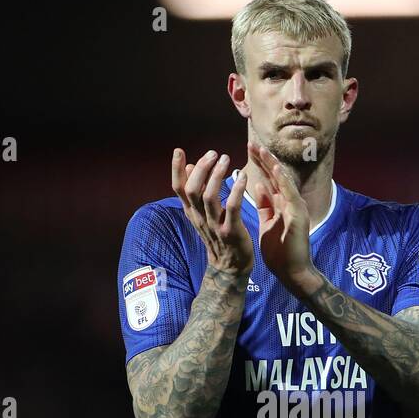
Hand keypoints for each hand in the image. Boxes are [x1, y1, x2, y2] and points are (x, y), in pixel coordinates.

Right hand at [171, 148, 252, 276]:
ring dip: (217, 175)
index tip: (179, 150)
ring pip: (209, 197)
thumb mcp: (202, 214)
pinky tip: (242, 176)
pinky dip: (236, 190)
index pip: (178, 188)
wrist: (230, 267)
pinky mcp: (231, 231)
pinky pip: (232, 208)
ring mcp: (215, 225)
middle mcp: (200, 218)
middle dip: (201, 169)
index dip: (176, 169)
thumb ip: (195, 192)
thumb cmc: (219, 235)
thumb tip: (190, 166)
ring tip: (225, 159)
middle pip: (192, 189)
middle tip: (213, 153)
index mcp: (192, 212)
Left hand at [247, 142, 316, 294]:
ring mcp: (296, 208)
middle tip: (251, 143)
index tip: (248, 150)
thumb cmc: (280, 251)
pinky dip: (282, 181)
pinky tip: (274, 170)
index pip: (269, 179)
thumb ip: (265, 206)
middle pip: (276, 176)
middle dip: (263, 159)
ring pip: (284, 181)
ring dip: (272, 165)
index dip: (259, 164)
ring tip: (261, 150)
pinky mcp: (298, 216)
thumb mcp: (267, 224)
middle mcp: (290, 202)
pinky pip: (289, 195)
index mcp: (281, 204)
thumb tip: (258, 186)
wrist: (292, 272)